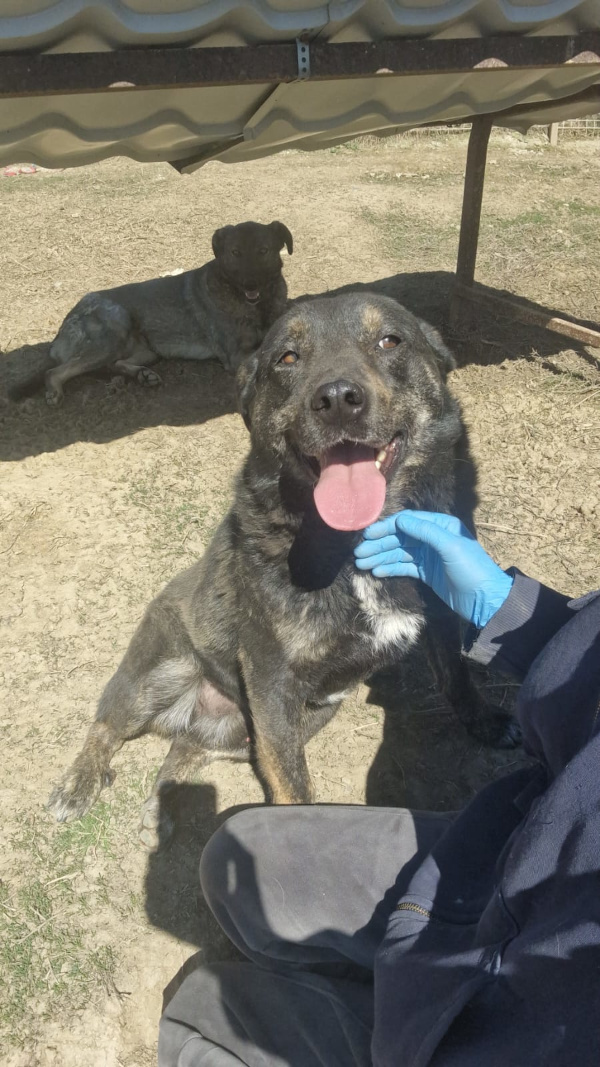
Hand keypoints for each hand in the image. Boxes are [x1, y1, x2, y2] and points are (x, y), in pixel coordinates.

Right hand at [354, 510, 512, 627]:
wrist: (485, 600)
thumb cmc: (472, 569)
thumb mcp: (450, 547)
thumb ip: (426, 532)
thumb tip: (400, 520)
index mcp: (441, 526)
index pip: (408, 522)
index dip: (387, 527)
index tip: (368, 535)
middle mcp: (433, 538)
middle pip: (401, 537)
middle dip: (379, 544)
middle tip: (359, 553)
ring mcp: (429, 556)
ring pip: (400, 553)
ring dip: (381, 557)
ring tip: (361, 564)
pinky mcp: (427, 573)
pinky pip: (404, 566)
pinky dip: (390, 568)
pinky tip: (377, 571)